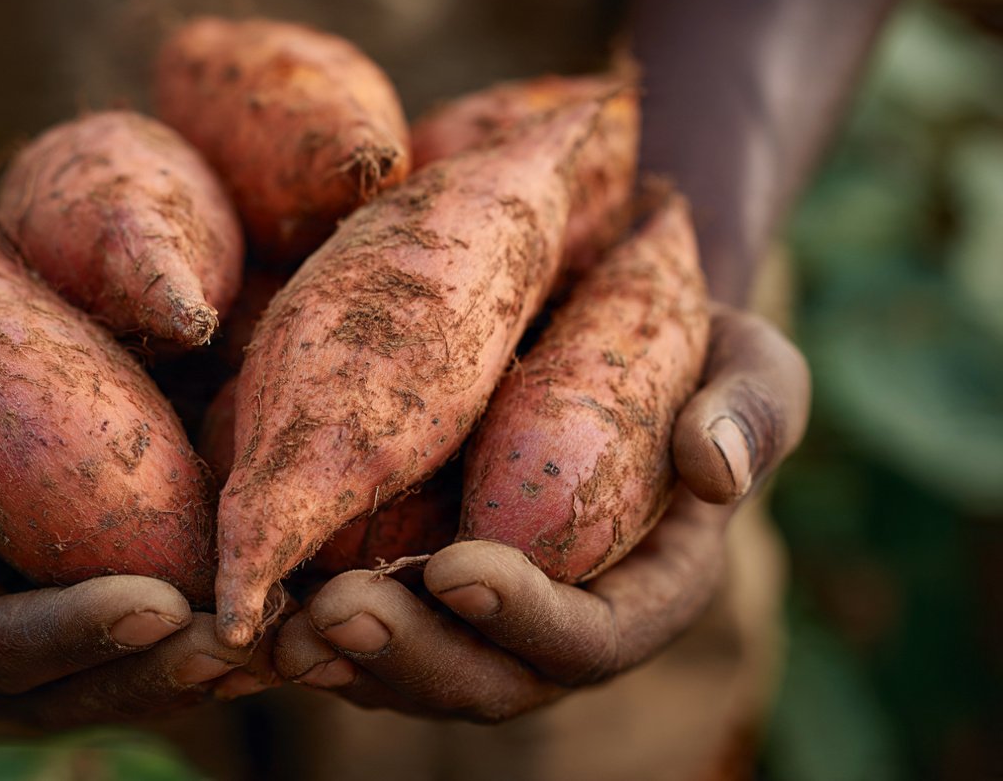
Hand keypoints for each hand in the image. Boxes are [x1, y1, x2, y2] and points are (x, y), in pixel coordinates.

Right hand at [0, 505, 257, 727]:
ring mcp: (9, 630)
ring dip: (189, 673)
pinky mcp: (61, 605)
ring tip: (274, 649)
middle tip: (241, 646)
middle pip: (57, 692)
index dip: (72, 635)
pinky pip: (131, 648)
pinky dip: (195, 639)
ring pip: (104, 687)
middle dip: (152, 673)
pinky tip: (271, 621)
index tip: (158, 603)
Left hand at [272, 304, 808, 721]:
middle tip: (339, 613)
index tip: (461, 568)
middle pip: (484, 680)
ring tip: (281, 621)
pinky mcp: (412, 584)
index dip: (526, 619)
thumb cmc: (684, 350)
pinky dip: (306, 625)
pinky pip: (360, 630)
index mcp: (642, 592)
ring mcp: (476, 615)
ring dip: (343, 657)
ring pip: (408, 671)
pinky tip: (253, 600)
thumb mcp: (748, 363)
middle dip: (411, 657)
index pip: (589, 637)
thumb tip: (716, 466)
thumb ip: (754, 408)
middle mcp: (553, 622)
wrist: (596, 327)